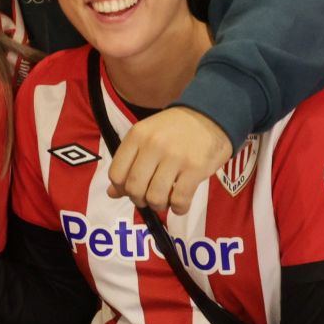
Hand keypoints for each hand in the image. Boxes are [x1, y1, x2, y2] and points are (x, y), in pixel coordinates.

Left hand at [109, 107, 230, 215]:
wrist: (212, 115)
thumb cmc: (176, 129)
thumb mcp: (147, 137)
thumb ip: (129, 163)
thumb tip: (111, 194)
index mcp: (137, 135)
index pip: (116, 174)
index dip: (121, 189)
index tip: (132, 190)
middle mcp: (153, 145)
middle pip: (134, 189)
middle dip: (140, 200)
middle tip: (150, 197)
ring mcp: (175, 157)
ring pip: (155, 197)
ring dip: (159, 205)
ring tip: (166, 199)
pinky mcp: (195, 168)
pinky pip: (179, 200)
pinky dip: (178, 208)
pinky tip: (180, 203)